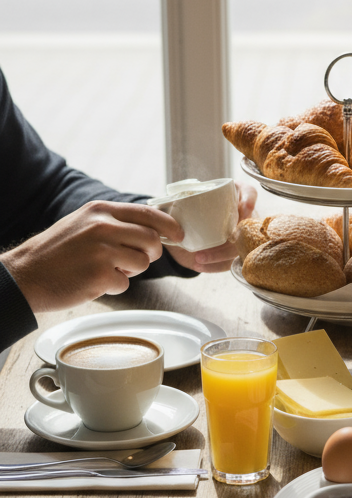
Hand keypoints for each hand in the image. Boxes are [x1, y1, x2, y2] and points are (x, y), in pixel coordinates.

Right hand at [1, 200, 183, 313]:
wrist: (26, 275)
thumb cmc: (56, 252)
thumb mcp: (83, 223)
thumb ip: (114, 222)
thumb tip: (152, 228)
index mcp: (100, 210)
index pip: (149, 213)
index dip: (170, 226)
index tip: (179, 236)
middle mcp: (103, 226)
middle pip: (152, 240)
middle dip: (149, 254)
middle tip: (130, 261)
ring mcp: (102, 250)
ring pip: (143, 263)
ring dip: (129, 272)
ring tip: (104, 270)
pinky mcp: (100, 274)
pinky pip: (125, 283)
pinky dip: (113, 286)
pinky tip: (92, 281)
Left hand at [165, 181, 256, 273]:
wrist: (177, 233)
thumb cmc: (179, 213)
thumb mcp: (175, 205)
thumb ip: (170, 203)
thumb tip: (160, 209)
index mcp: (230, 196)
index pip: (249, 193)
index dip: (249, 200)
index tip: (243, 209)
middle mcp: (239, 215)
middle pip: (247, 226)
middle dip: (233, 235)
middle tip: (214, 242)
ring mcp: (238, 236)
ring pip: (241, 248)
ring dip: (222, 255)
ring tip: (198, 258)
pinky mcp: (231, 254)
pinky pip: (230, 263)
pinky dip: (216, 266)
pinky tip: (200, 266)